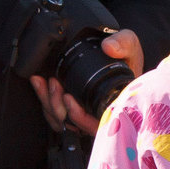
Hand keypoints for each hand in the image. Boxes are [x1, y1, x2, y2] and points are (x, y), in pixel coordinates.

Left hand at [29, 30, 143, 133]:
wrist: (118, 57)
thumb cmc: (126, 56)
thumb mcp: (130, 45)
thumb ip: (124, 43)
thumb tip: (109, 47)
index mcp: (116, 106)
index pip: (96, 124)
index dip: (79, 116)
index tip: (67, 98)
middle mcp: (100, 114)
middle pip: (74, 125)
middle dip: (58, 107)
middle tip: (53, 83)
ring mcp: (85, 113)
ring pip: (63, 122)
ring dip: (49, 103)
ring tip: (45, 81)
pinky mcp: (71, 107)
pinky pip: (56, 114)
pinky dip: (45, 100)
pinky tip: (40, 83)